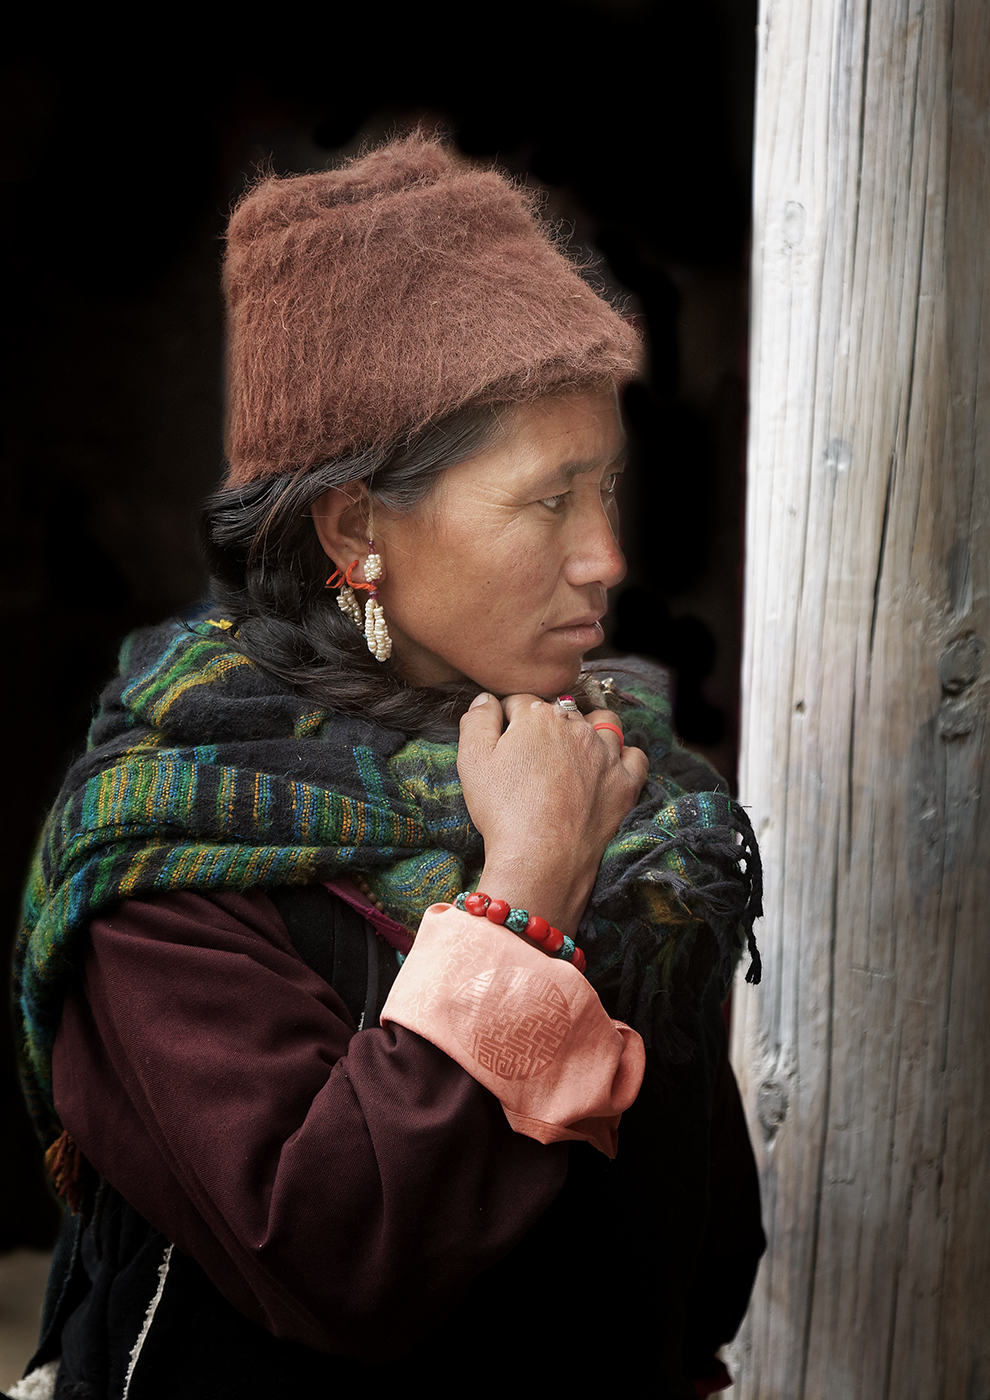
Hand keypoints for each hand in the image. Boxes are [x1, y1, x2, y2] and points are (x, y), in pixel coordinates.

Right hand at [457, 694, 648, 934]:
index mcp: (538, 717)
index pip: (519, 702)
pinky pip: (635, 756)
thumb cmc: (503, 810)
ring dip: (590, 728)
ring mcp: (606, 754)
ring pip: (604, 723)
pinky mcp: (625, 783)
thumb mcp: (472, 760)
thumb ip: (477, 721)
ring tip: (574, 750)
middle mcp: (576, 727)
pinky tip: (608, 767)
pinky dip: (624, 757)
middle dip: (546, 725)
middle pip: (560, 711)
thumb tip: (485, 699)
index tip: (502, 741)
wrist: (541, 858)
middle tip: (531, 756)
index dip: (507, 719)